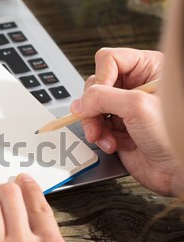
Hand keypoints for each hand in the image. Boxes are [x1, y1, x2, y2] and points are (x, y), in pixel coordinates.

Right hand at [70, 47, 183, 195]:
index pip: (109, 60)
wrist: (178, 170)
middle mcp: (135, 86)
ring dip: (96, 125)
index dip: (100, 78)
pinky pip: (97, 126)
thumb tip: (79, 103)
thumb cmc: (174, 135)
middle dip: (94, 107)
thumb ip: (102, 97)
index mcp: (147, 69)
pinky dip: (101, 137)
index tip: (101, 96)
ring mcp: (125, 108)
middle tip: (98, 121)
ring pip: (92, 107)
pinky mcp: (118, 127)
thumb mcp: (136, 106)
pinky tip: (115, 144)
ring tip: (106, 138)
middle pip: (96, 85)